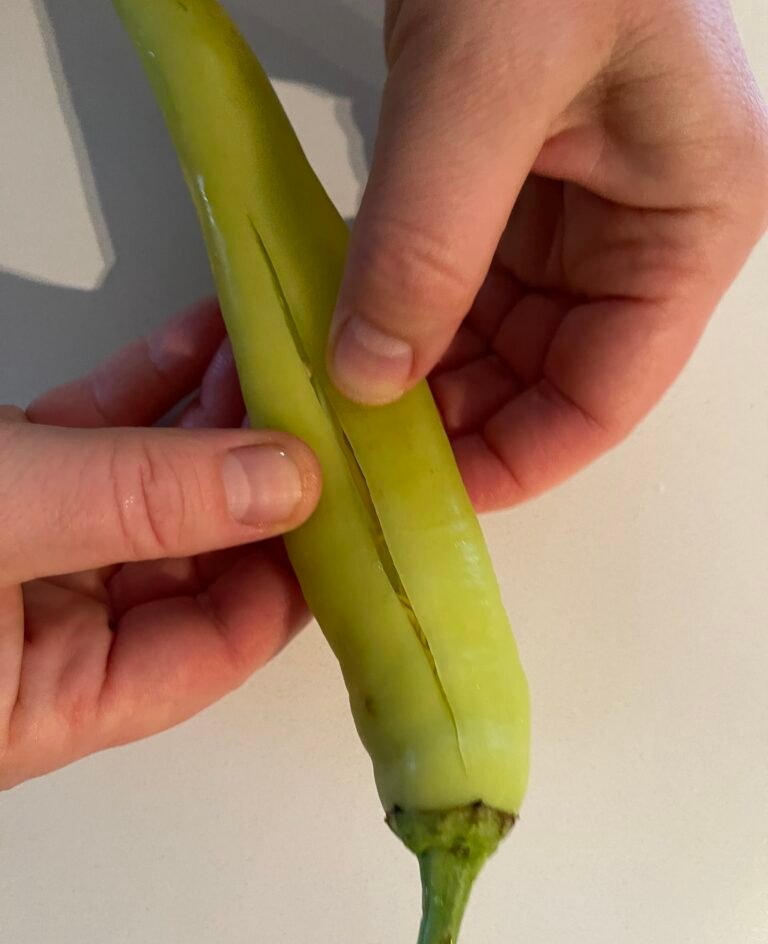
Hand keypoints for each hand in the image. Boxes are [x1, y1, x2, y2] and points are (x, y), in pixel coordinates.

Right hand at [0, 300, 319, 789]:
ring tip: (278, 348)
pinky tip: (198, 339)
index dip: (293, 570)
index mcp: (49, 698)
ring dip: (212, 417)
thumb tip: (285, 482)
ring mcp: (17, 553)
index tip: (354, 495)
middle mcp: (41, 636)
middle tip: (328, 403)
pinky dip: (142, 389)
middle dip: (259, 474)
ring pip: (145, 487)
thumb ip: (137, 504)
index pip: (214, 644)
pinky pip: (86, 439)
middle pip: (190, 556)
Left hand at [329, 0, 767, 509]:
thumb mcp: (488, 78)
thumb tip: (367, 376)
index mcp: (690, 219)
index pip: (608, 392)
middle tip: (352, 453)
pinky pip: (453, 279)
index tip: (426, 497)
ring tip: (328, 401)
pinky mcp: (509, 181)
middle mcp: (639, 227)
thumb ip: (429, 238)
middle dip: (449, 418)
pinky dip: (394, 312)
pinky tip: (335, 333)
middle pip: (542, 374)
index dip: (519, 459)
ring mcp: (574, 205)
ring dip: (410, 373)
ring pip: (490, 336)